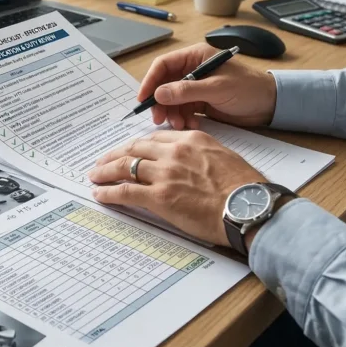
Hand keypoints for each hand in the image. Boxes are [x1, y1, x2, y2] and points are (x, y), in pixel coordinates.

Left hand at [87, 130, 265, 246]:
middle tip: (102, 161)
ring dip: (105, 171)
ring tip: (95, 175)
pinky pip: (125, 191)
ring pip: (125, 167)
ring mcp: (165, 174)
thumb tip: (189, 164)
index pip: (154, 138)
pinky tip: (99, 193)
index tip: (128, 150)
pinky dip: (108, 192)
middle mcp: (174, 152)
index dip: (136, 146)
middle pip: (134, 149)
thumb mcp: (223, 158)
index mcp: (191, 140)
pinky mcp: (160, 197)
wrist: (250, 208)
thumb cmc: (245, 189)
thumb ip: (200, 156)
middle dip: (114, 155)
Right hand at [140, 43, 277, 129]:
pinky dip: (182, 118)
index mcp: (195, 57)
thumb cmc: (249, 88)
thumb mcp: (217, 88)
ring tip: (179, 124)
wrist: (271, 105)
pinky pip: (182, 110)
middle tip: (159, 118)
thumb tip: (158, 94)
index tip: (143, 99)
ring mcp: (195, 87)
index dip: (150, 81)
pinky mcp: (200, 102)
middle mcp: (192, 70)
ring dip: (171, 113)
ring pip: (171, 99)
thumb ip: (186, 90)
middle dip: (160, 102)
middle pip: (164, 84)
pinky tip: (189, 125)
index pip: (163, 65)